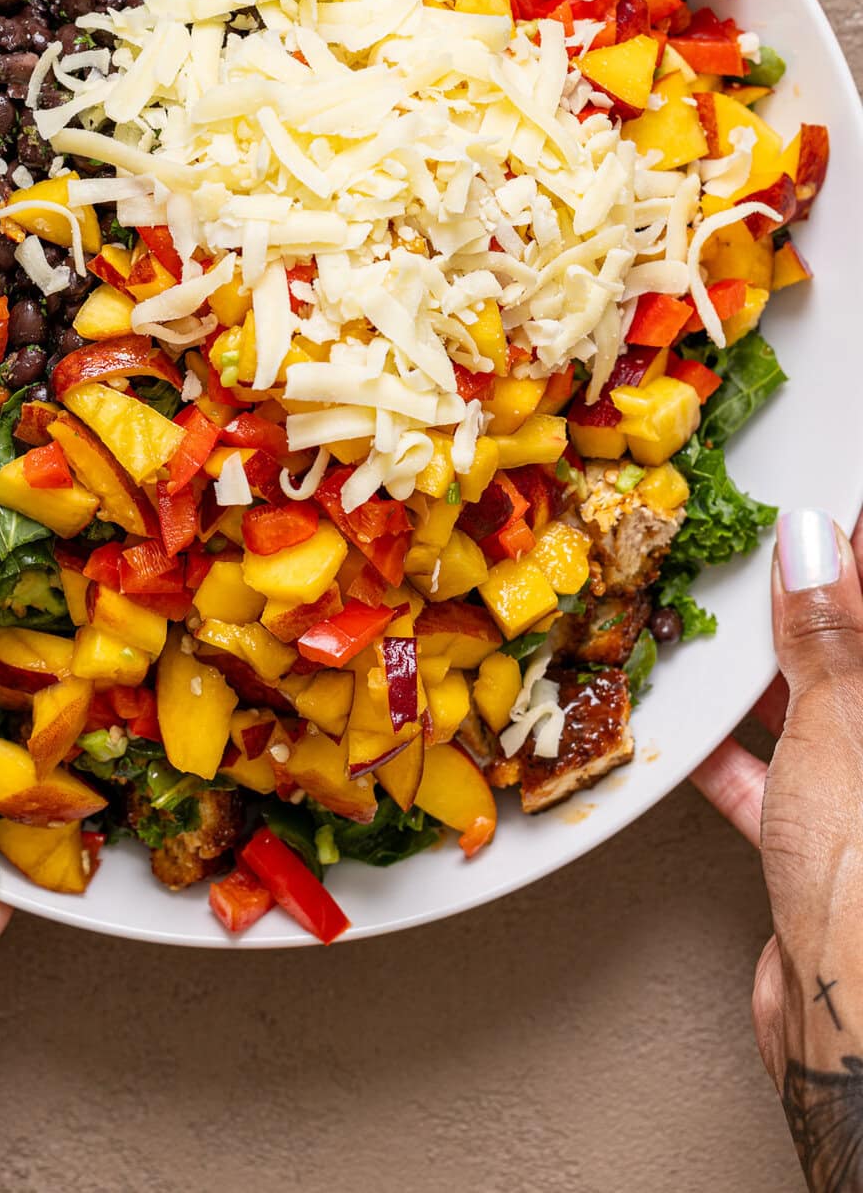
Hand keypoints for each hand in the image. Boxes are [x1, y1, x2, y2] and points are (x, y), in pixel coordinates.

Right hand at [693, 510, 862, 1190]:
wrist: (846, 1021)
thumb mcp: (840, 726)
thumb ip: (826, 636)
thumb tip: (817, 546)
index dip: (846, 562)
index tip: (813, 514)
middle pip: (847, 666)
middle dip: (802, 613)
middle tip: (755, 561)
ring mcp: (859, 802)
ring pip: (812, 716)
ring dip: (761, 681)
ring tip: (715, 636)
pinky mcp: (823, 849)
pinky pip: (771, 778)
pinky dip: (729, 753)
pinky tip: (689, 732)